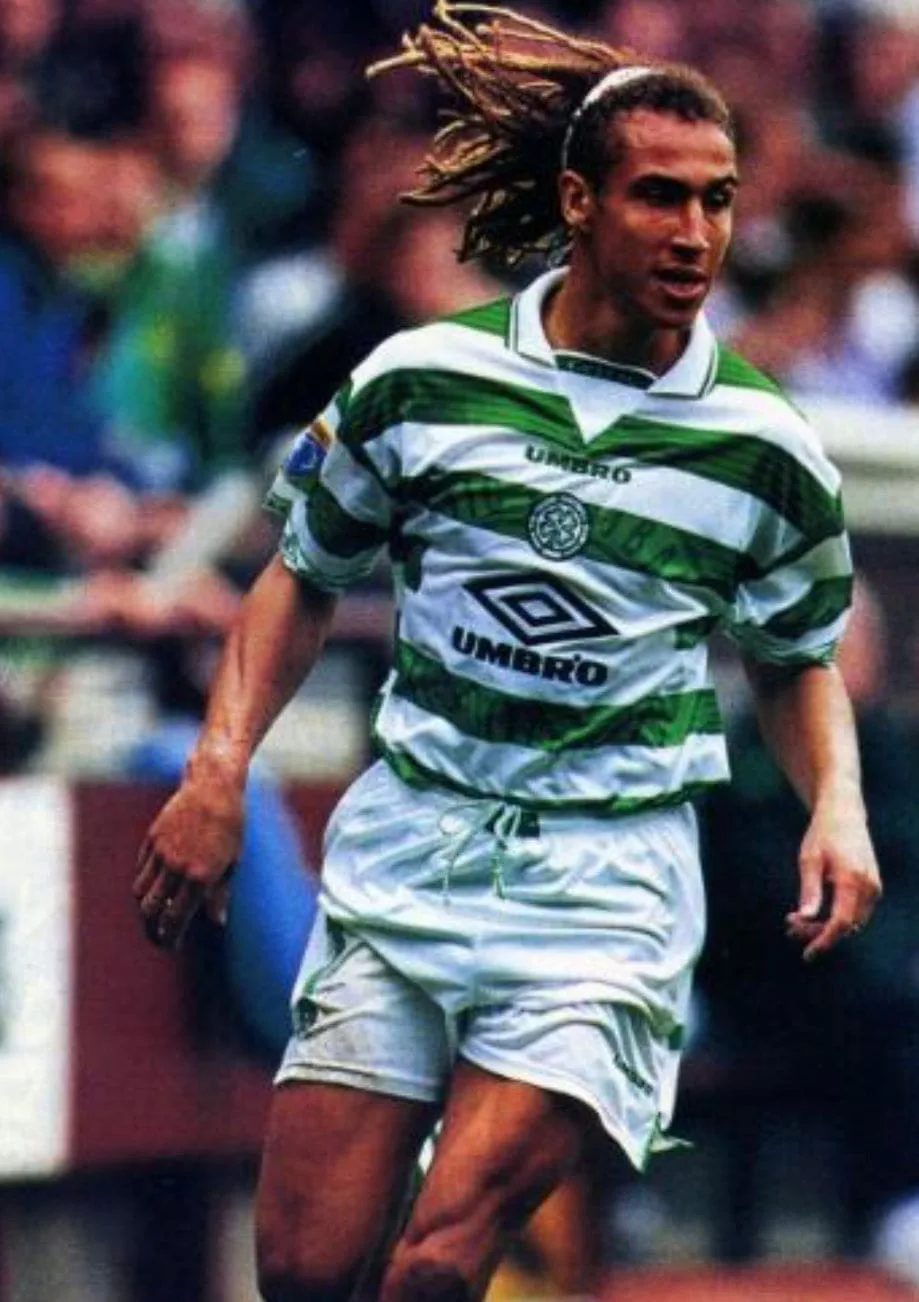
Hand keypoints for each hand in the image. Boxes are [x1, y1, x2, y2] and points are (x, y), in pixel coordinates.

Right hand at [133, 774, 243, 949]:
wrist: (213, 786)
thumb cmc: (231, 825)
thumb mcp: (233, 862)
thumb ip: (221, 894)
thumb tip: (217, 922)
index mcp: (201, 876)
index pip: (175, 919)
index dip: (169, 937)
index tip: (171, 945)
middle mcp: (177, 867)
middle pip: (150, 910)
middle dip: (151, 930)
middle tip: (158, 937)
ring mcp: (161, 852)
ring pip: (140, 892)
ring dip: (145, 908)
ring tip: (155, 915)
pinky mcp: (152, 839)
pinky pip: (142, 869)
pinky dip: (145, 883)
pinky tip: (155, 888)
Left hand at [785, 799, 881, 961]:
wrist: (844, 813)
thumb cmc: (822, 834)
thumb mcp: (809, 859)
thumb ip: (810, 890)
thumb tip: (805, 918)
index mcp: (852, 880)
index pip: (841, 922)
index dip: (824, 941)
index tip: (807, 954)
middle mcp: (869, 887)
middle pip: (846, 925)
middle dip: (818, 932)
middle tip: (789, 926)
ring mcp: (874, 887)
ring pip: (852, 921)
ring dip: (826, 926)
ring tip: (795, 921)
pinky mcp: (872, 886)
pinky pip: (855, 912)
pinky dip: (836, 917)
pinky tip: (814, 913)